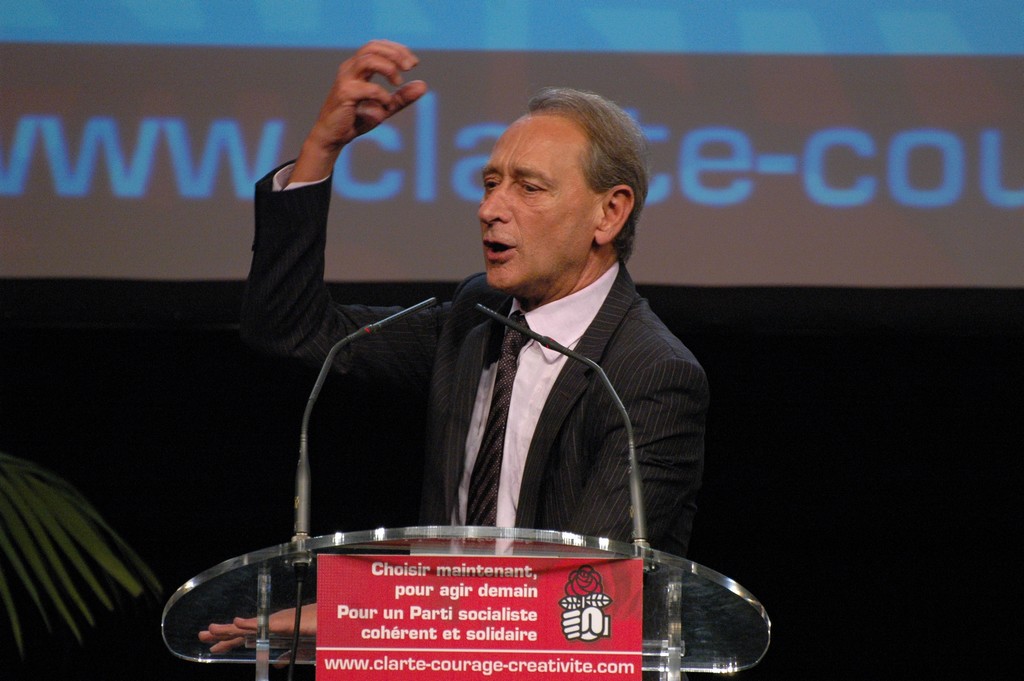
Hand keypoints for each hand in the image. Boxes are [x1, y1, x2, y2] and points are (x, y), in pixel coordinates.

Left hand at [198, 603, 317, 653]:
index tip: (213, 646)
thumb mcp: (301, 649)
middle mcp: (272, 625)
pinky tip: (236, 623)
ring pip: (249, 627)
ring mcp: (277, 622)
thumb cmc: (321, 631)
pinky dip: (250, 623)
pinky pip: (265, 624)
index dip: (229, 641)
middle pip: (243, 631)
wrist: (335, 621)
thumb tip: (276, 663)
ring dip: (230, 628)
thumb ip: (287, 655)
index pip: (247, 637)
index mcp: (274, 631)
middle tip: (202, 636)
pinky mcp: (285, 623)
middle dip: (222, 634)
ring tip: (211, 630)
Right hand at [292, 40, 427, 182]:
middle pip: (372, 47)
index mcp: (358, 67)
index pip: (377, 46)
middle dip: (395, 53)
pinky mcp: (344, 94)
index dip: (397, 49)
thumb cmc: (356, 120)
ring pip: (368, 60)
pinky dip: (382, 95)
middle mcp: (350, 69)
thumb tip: (423, 85)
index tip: (414, 63)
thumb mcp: (385, 106)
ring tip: (398, 82)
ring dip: (388, 68)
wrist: (334, 137)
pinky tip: (386, 106)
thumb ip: (402, 97)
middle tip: (410, 66)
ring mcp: (346, 80)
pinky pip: (368, 88)